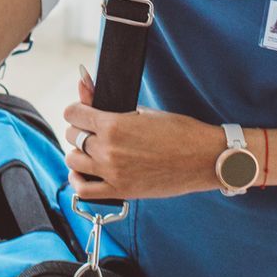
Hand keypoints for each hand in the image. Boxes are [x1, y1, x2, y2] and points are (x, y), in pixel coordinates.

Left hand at [64, 68, 218, 200]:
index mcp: (113, 125)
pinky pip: (83, 190)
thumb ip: (108, 102)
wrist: (204, 159)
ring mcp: (112, 173)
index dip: (77, 110)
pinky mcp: (120, 191)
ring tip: (93, 150)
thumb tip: (84, 84)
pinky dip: (78, 181)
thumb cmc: (179, 131)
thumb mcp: (142, 111)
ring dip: (80, 153)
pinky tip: (85, 172)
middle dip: (81, 130)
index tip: (84, 112)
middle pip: (73, 136)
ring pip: (73, 161)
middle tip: (96, 130)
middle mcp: (108, 149)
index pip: (73, 114)